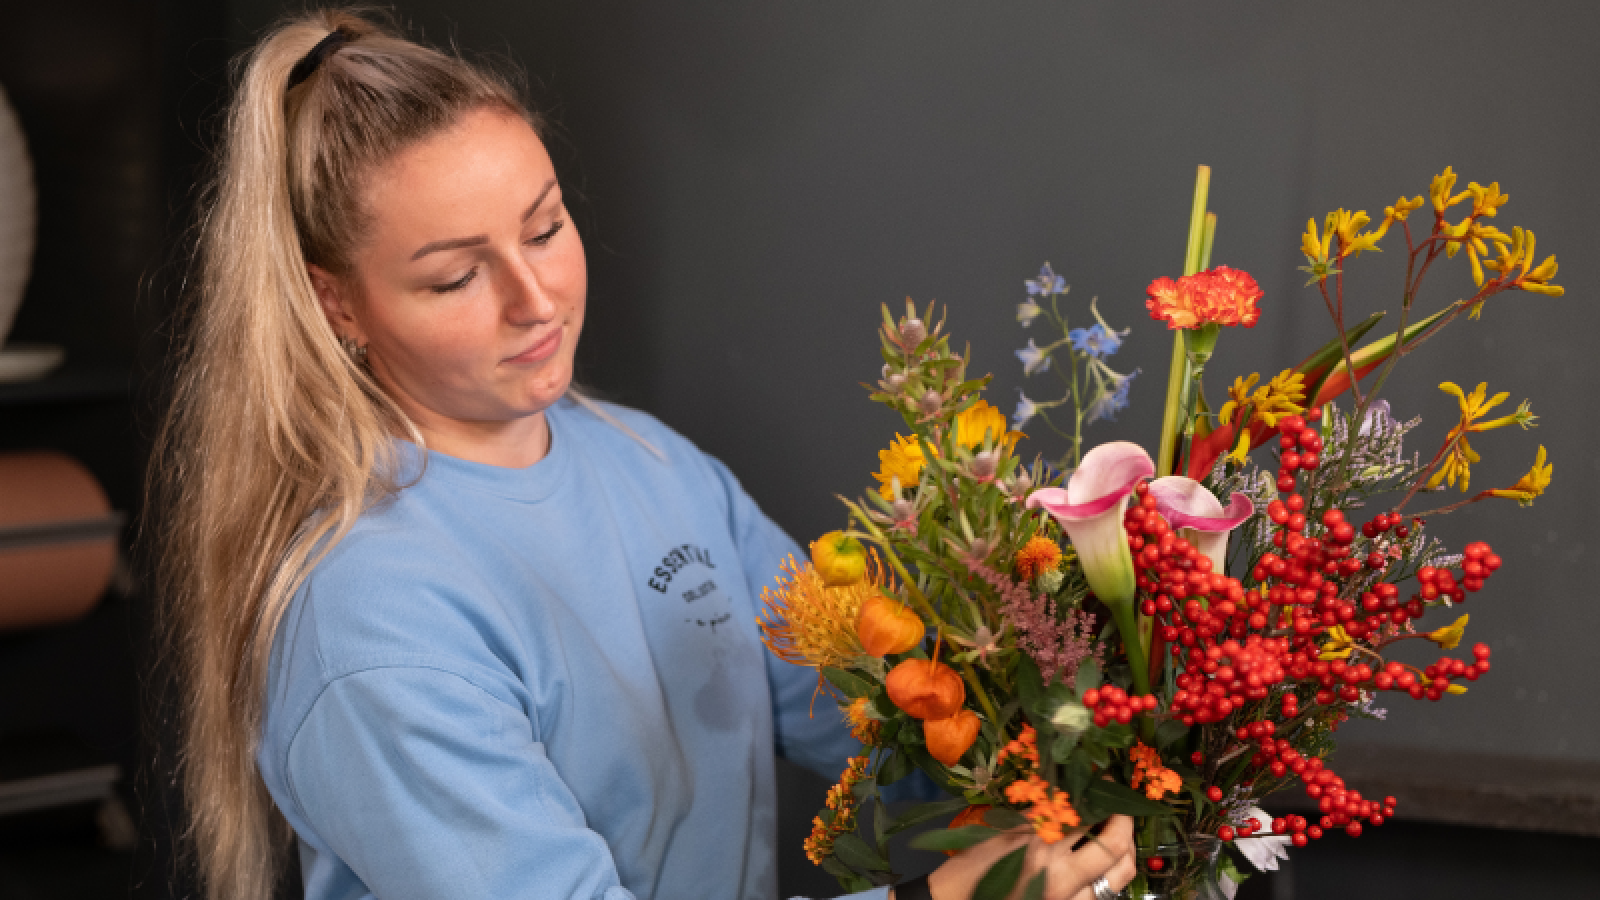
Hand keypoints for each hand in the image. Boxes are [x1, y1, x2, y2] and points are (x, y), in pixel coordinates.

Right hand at [908, 814, 1136, 899]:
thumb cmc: (972, 865)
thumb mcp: (1004, 832)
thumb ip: (1040, 817)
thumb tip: (1068, 798)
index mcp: (1041, 848)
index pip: (1087, 817)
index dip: (1101, 795)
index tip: (1104, 781)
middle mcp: (1062, 877)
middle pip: (1114, 848)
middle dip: (1124, 823)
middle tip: (1119, 807)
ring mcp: (1069, 899)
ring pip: (1118, 878)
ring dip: (1123, 853)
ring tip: (1115, 836)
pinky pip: (1101, 894)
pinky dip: (1108, 876)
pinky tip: (1099, 863)